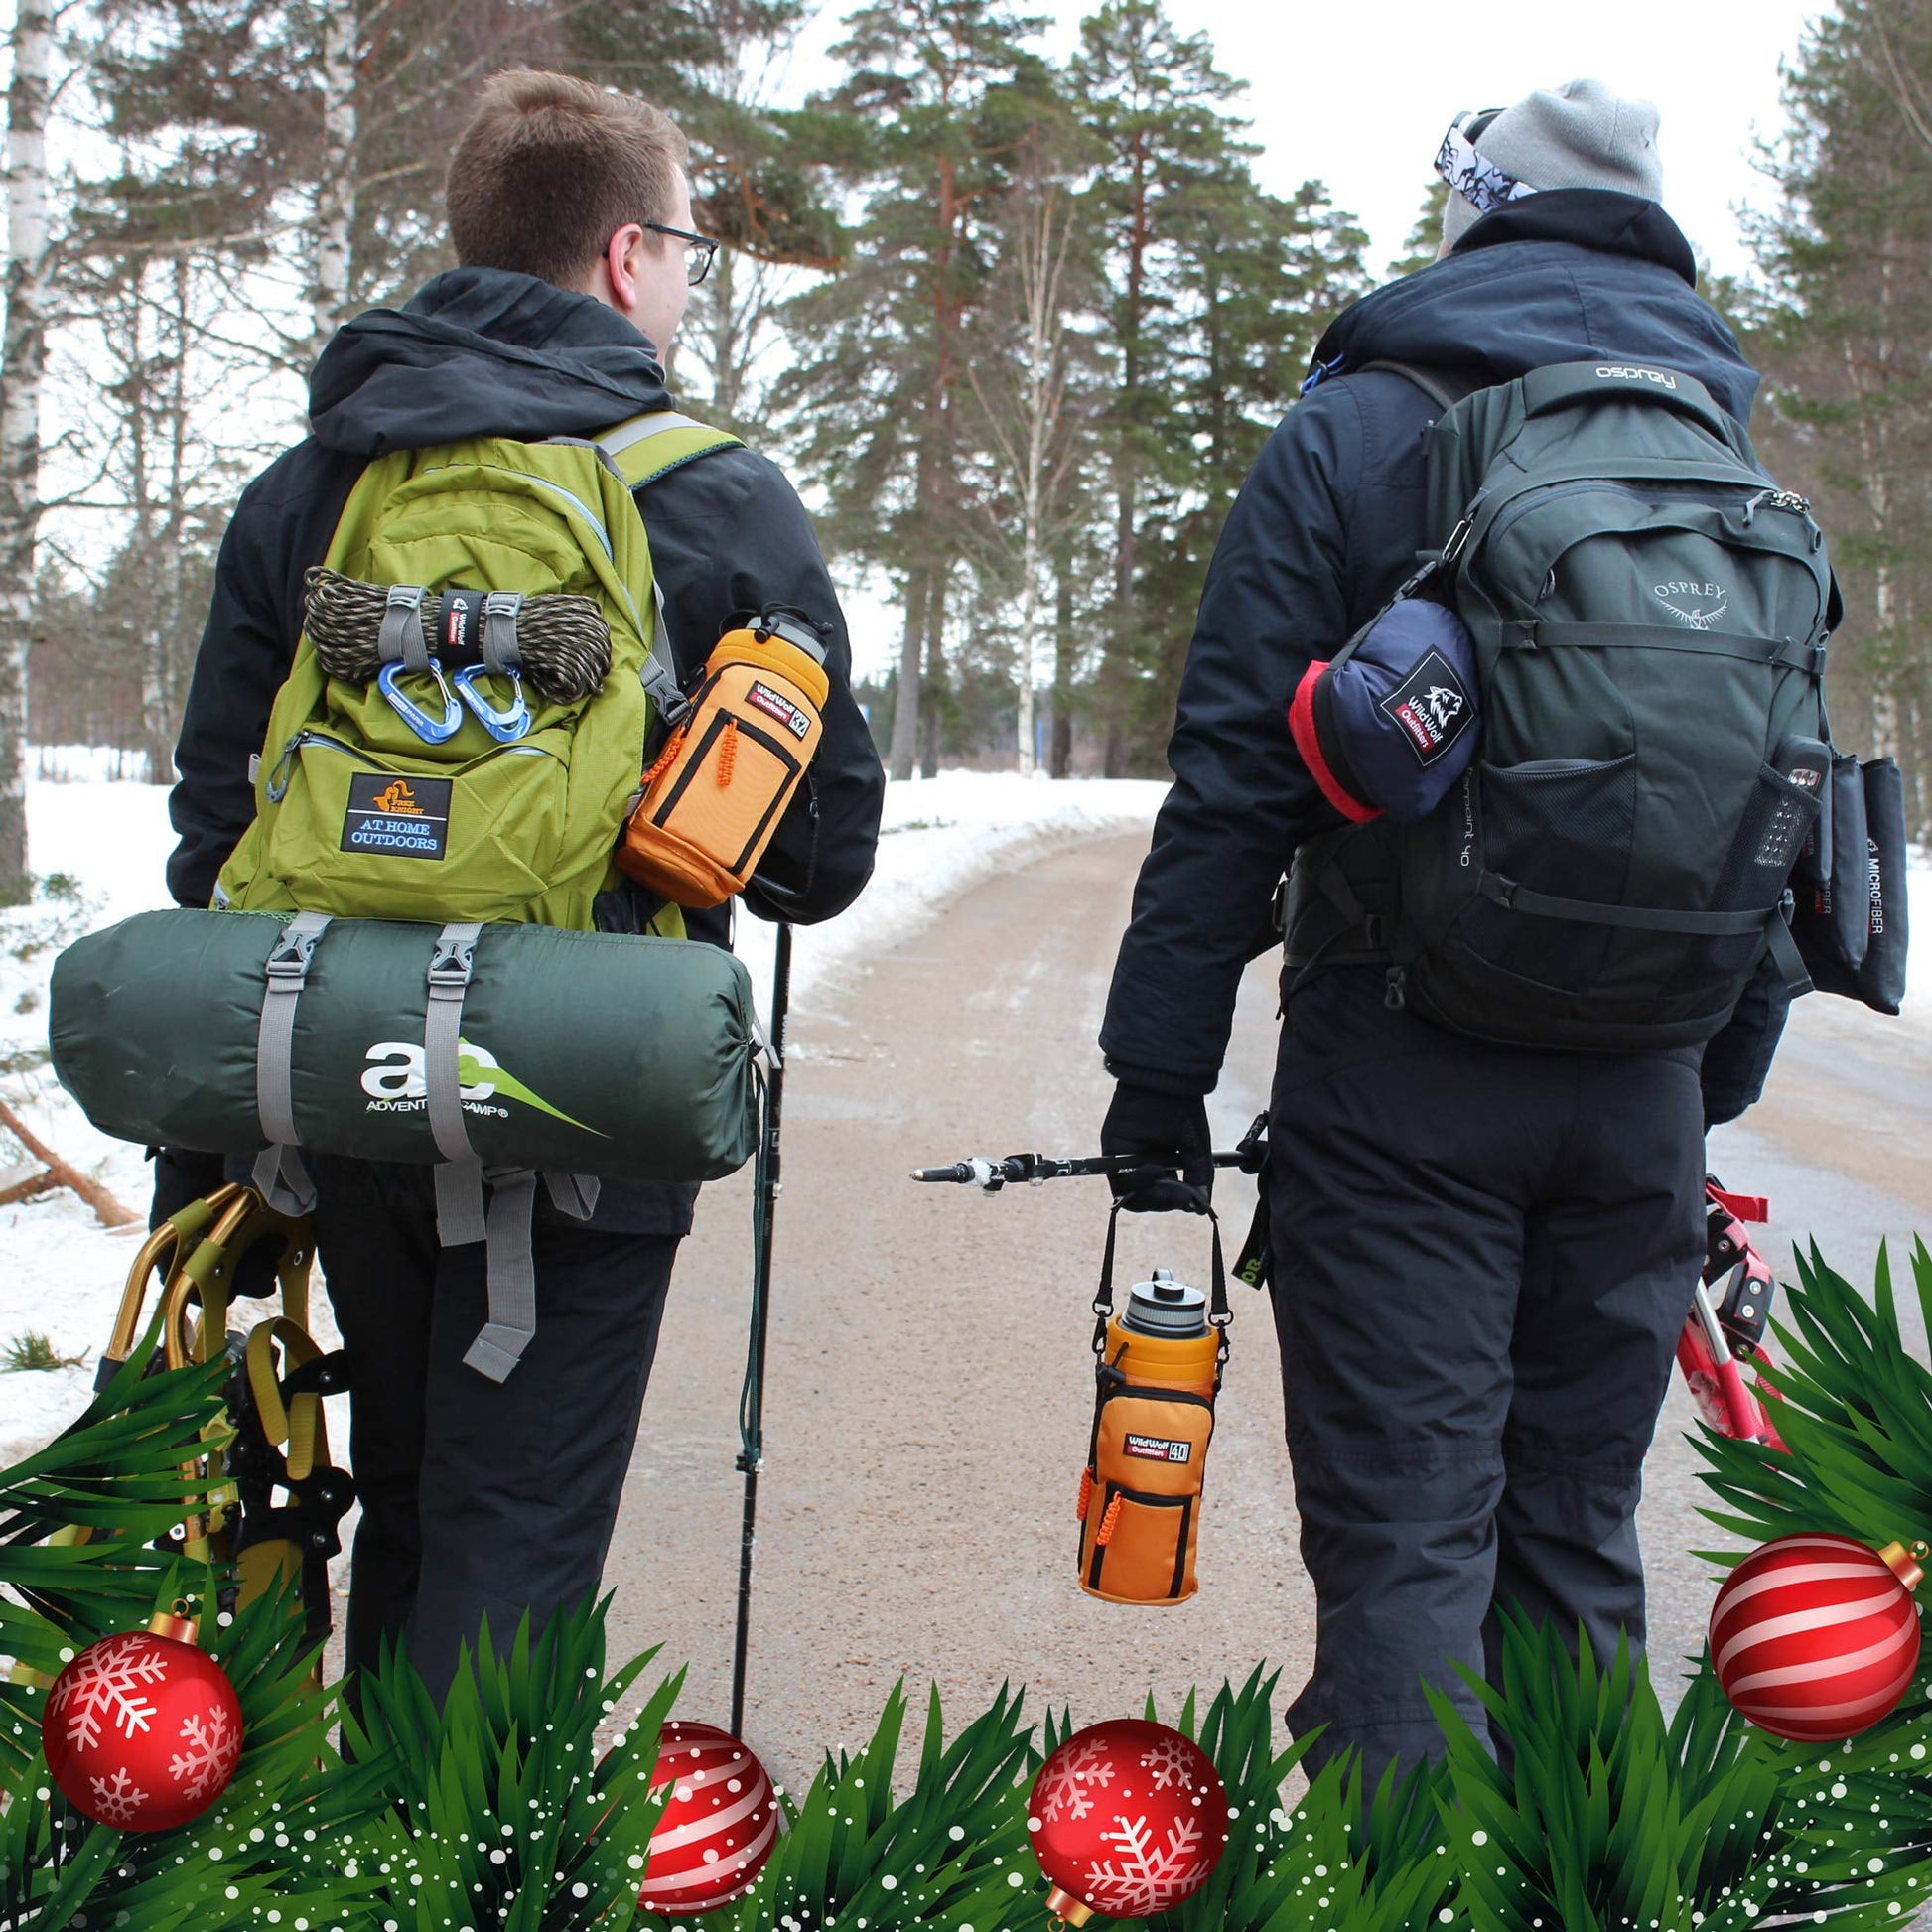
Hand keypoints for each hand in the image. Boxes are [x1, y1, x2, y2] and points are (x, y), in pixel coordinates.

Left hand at [1100, 1081, 1212, 1212]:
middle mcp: (1141, 1163)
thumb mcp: (1196, 1148)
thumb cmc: (1183, 1110)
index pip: (1162, 1195)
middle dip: (1162, 1202)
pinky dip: (1136, 1182)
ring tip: (1165, 1181)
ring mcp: (1125, 1158)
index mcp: (1161, 1163)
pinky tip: (1155, 1169)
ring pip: (1129, 1194)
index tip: (1189, 1199)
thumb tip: (1200, 1209)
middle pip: (1144, 1199)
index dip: (1173, 1202)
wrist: (1168, 1083)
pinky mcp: (1112, 1150)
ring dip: (1148, 1196)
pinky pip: (1118, 1179)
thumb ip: (1198, 1178)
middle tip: (1178, 1196)